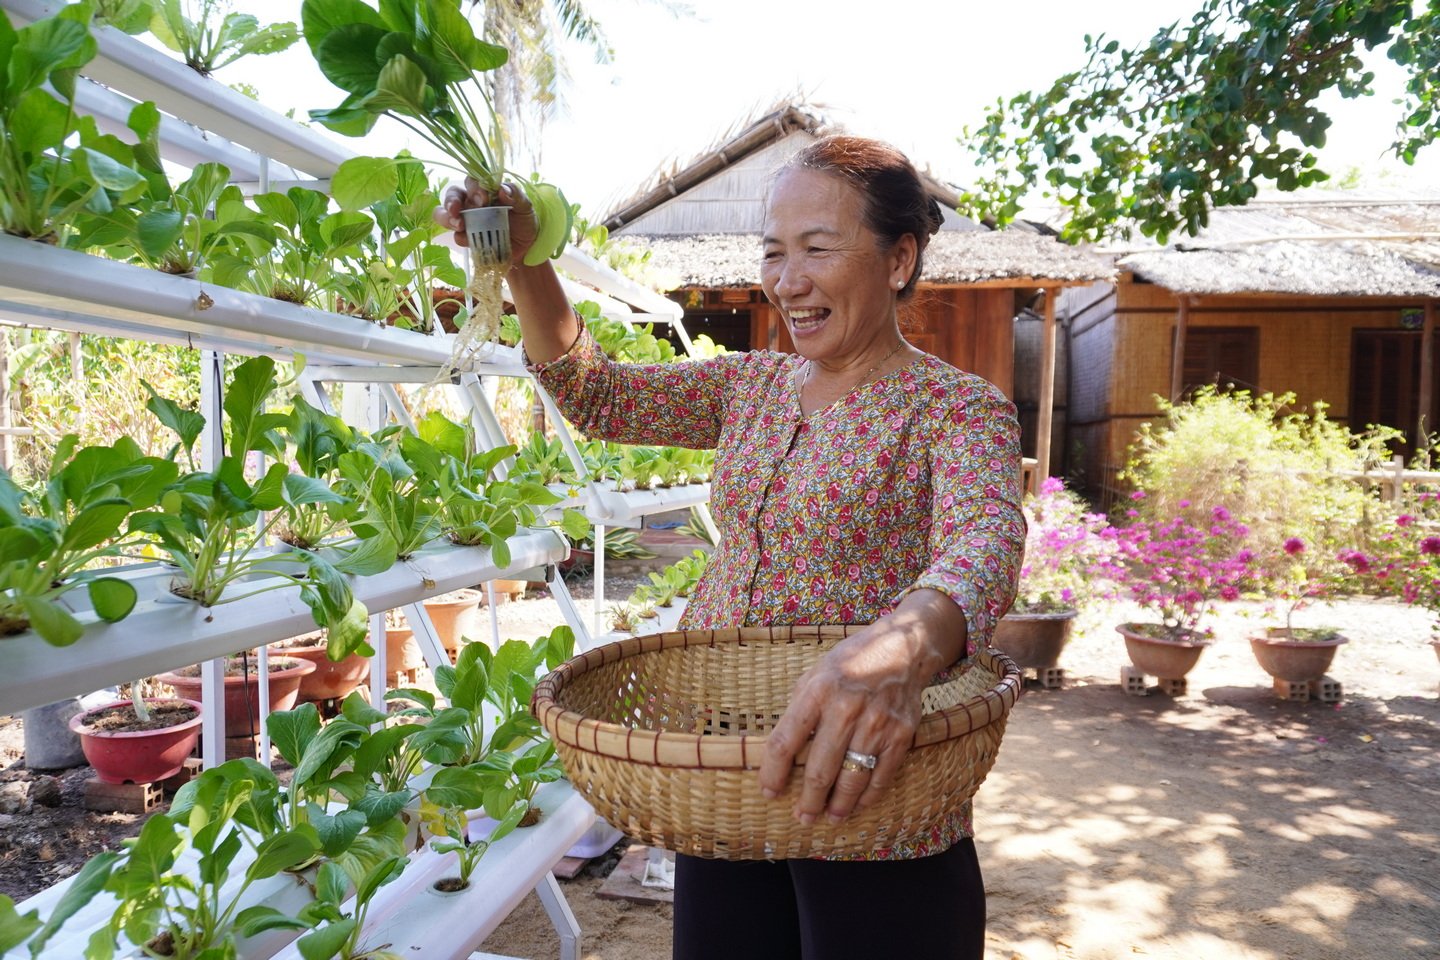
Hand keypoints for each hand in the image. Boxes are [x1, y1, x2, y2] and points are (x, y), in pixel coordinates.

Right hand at [433, 178, 539, 267]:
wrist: (527, 244)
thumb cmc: (524, 219)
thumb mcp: (525, 205)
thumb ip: (516, 195)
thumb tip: (502, 189)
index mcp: (483, 189)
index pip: (471, 181)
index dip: (473, 187)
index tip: (484, 198)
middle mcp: (470, 202)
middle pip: (452, 195)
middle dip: (452, 202)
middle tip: (458, 210)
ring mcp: (466, 220)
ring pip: (444, 214)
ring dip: (447, 218)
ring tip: (458, 225)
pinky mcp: (467, 238)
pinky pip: (457, 236)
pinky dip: (461, 237)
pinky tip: (468, 240)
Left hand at [757, 621, 933, 824]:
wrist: (902, 649)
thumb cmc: (851, 663)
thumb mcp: (815, 674)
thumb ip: (799, 708)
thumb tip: (782, 749)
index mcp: (817, 692)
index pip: (785, 742)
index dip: (773, 773)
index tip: (769, 792)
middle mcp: (845, 709)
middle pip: (820, 770)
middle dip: (808, 801)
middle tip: (802, 817)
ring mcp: (875, 724)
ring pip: (852, 779)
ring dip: (838, 806)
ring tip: (830, 818)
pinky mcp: (900, 735)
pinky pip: (881, 776)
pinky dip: (868, 797)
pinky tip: (857, 805)